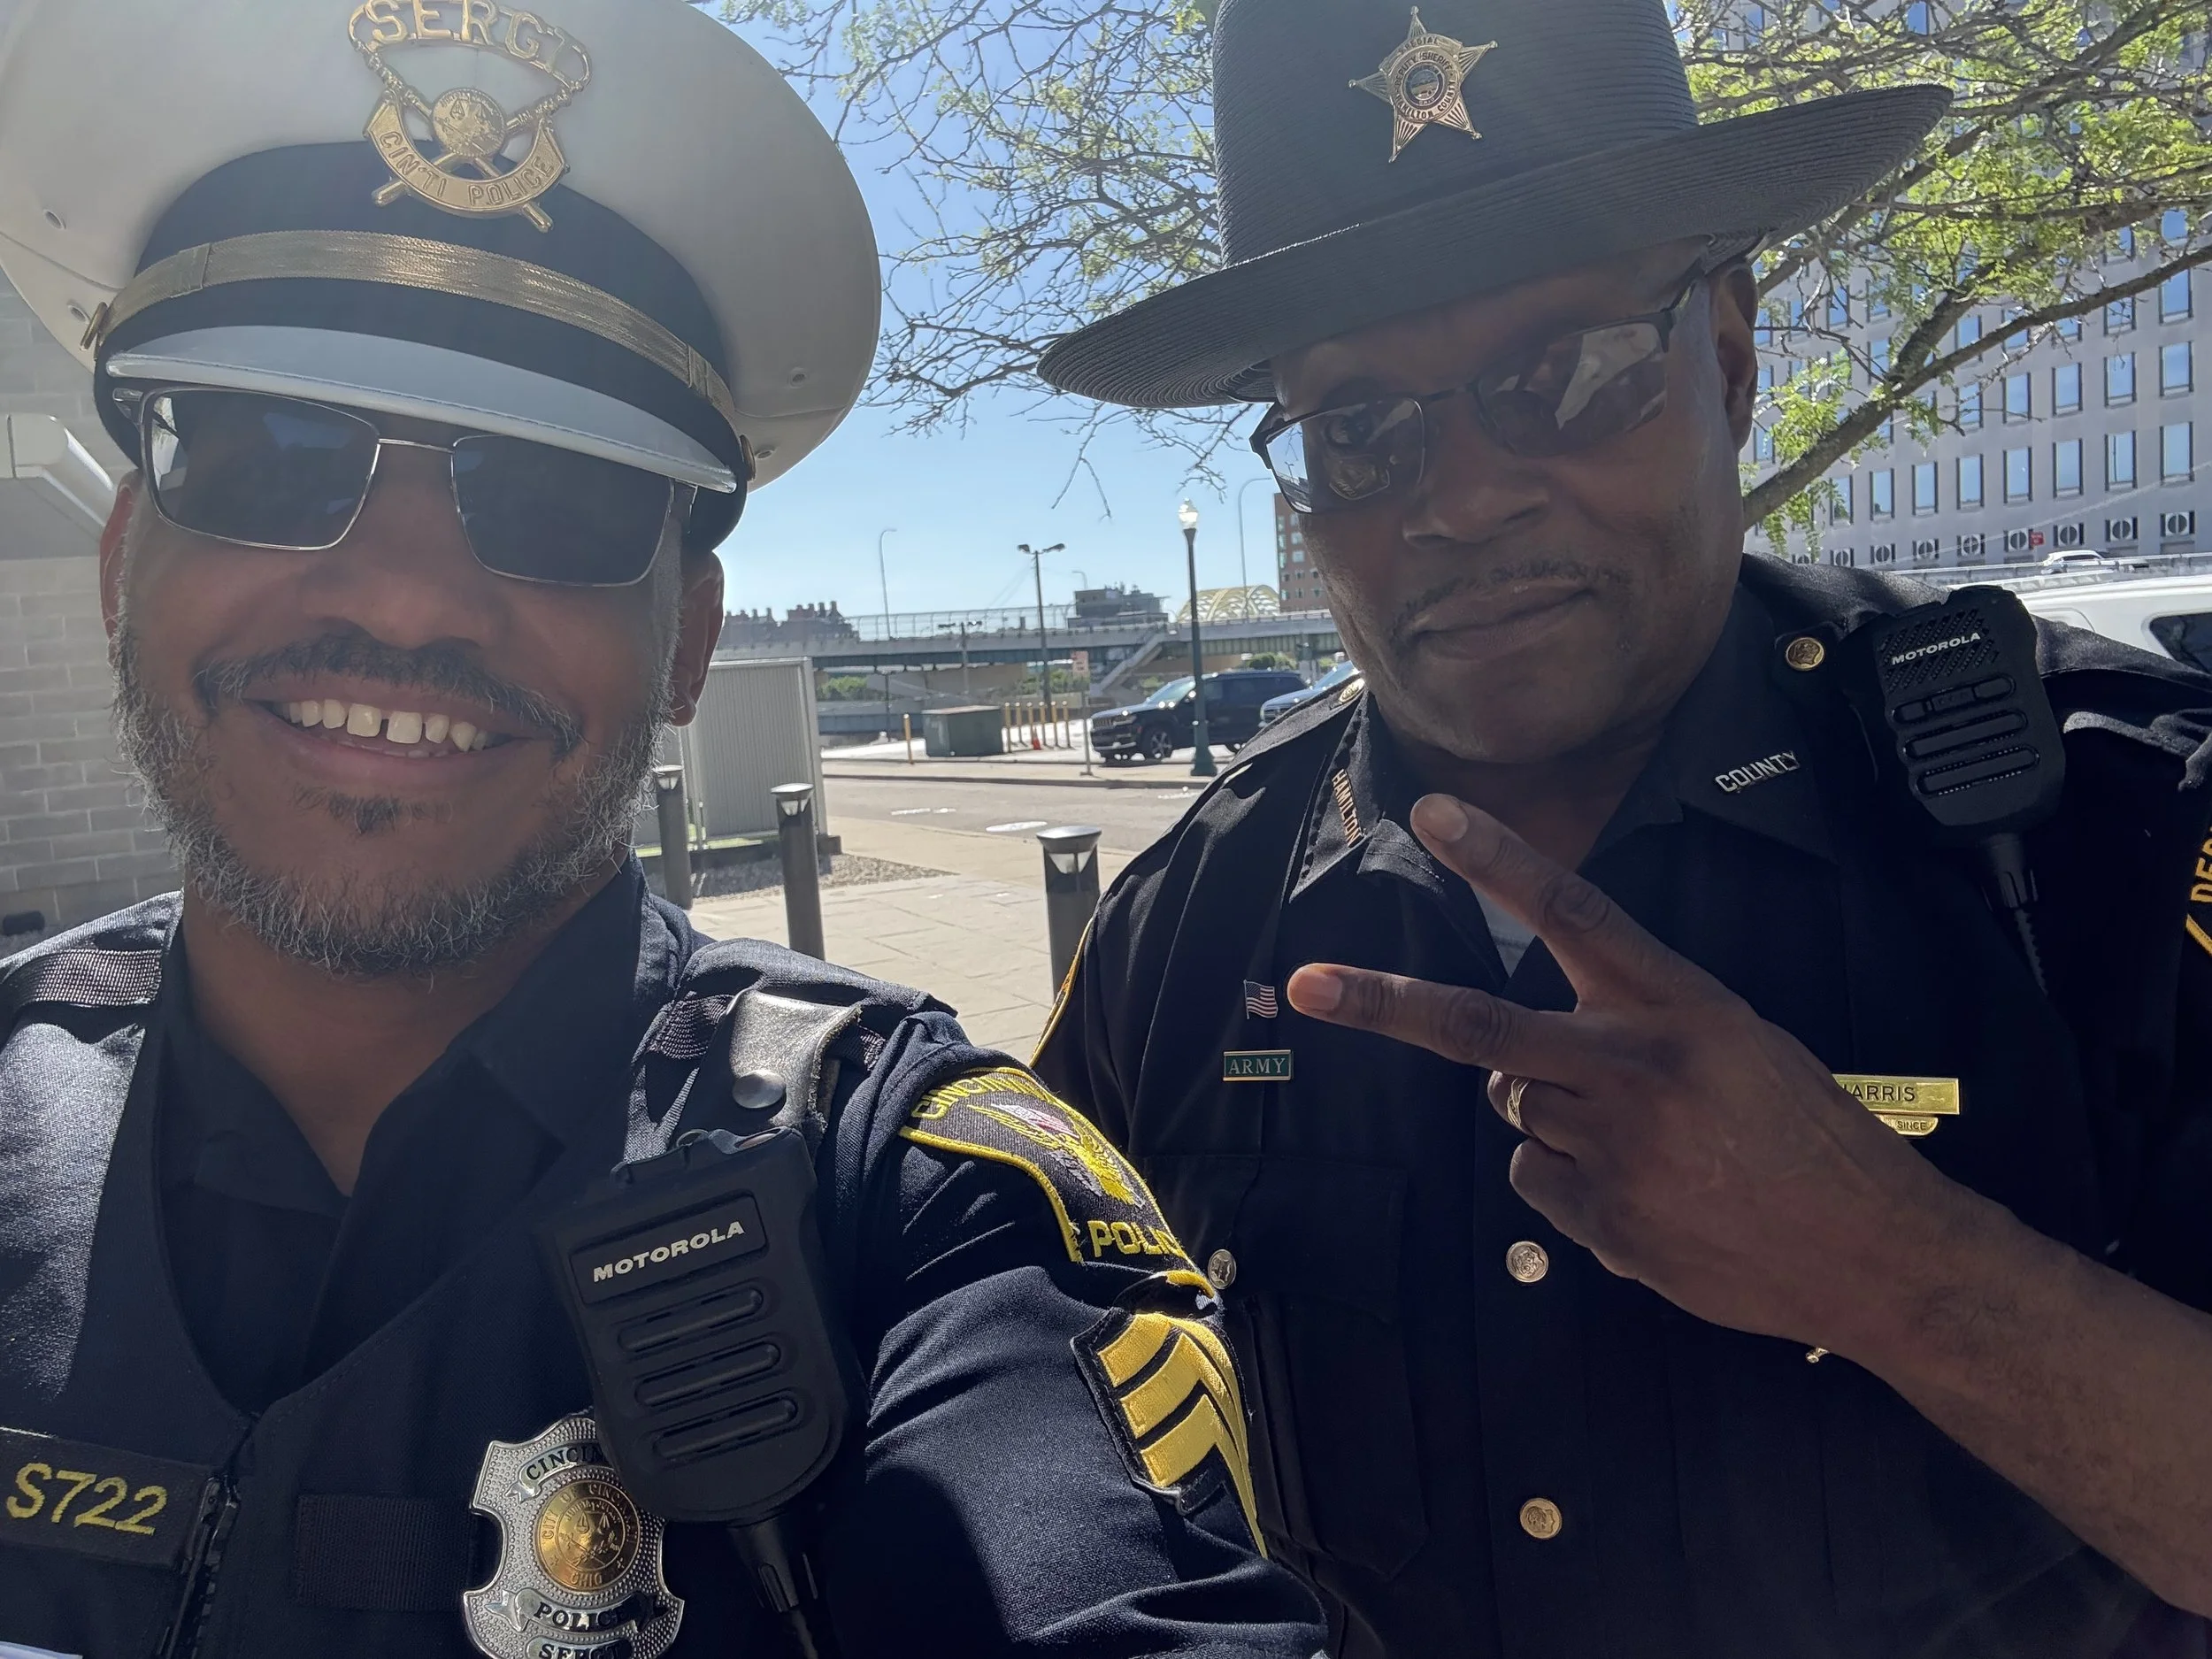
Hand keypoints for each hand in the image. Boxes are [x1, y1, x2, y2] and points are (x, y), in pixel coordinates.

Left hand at [1284, 793, 1976, 1348]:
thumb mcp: (1738, 1046)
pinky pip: (1537, 1186)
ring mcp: (1610, 1147)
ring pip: (1519, 1114)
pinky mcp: (1601, 1220)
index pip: (1571, 910)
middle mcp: (1632, 1065)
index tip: (1433, 813)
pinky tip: (1650, 1199)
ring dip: (1555, 1122)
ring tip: (1649, 1147)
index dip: (1497, 858)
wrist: (1873, 1251)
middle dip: (1384, 1004)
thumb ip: (1633, 1030)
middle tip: (1307, 984)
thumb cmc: (1807, 1135)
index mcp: (1677, 1004)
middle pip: (1481, 1028)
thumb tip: (1526, 1063)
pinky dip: (1574, 1188)